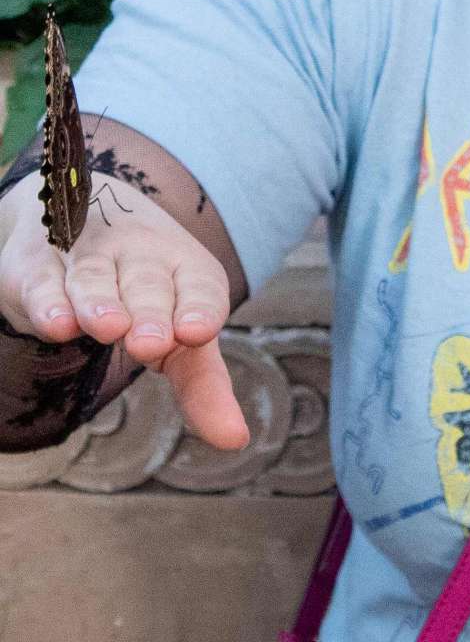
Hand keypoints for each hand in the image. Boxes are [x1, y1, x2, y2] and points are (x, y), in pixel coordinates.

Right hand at [0, 173, 248, 449]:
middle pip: (149, 284)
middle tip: (154, 342)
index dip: (199, 307)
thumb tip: (236, 439)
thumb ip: (204, 386)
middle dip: (152, 312)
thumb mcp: (181, 333)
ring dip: (103, 302)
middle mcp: (144, 256)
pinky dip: (51, 301)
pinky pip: (46, 281)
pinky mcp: (41, 266)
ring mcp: (92, 257)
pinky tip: (58, 323)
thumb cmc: (149, 293)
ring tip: (110, 327)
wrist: (86, 222)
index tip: (198, 332)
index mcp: (187, 269)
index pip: (201, 286)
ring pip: (97, 278)